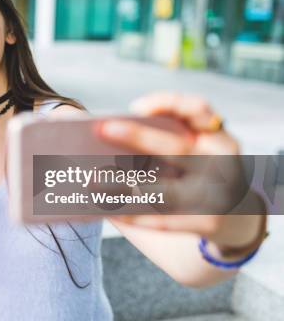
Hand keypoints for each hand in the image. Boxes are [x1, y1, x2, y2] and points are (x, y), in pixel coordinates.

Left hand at [100, 92, 264, 250]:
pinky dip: (134, 215)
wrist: (235, 215)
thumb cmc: (194, 171)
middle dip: (138, 136)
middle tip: (100, 130)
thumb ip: (158, 138)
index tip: (135, 106)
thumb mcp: (190, 148)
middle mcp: (221, 162)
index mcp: (215, 136)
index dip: (169, 103)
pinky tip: (108, 211)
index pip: (199, 109)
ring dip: (125, 187)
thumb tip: (100, 133)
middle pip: (177, 148)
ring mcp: (218, 194)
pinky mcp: (208, 221)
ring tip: (91, 182)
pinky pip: (165, 220)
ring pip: (167, 192)